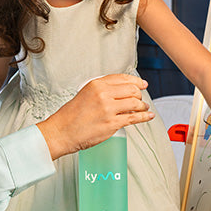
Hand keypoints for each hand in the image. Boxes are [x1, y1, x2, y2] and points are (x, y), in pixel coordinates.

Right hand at [36, 74, 154, 159]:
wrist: (62, 132)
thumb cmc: (70, 116)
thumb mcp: (84, 94)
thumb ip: (101, 91)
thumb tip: (120, 93)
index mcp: (96, 85)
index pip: (122, 78)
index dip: (136, 81)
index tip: (142, 84)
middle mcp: (103, 94)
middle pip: (132, 90)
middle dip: (139, 94)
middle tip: (140, 99)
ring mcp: (108, 109)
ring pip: (135, 103)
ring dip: (143, 106)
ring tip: (143, 108)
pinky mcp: (112, 123)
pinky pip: (134, 118)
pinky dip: (144, 117)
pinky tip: (148, 116)